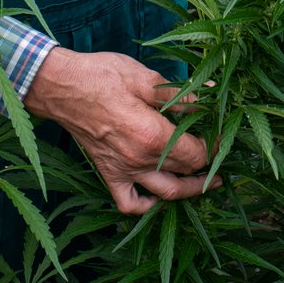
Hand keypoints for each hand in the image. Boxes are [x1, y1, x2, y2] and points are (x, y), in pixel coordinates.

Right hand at [23, 47, 217, 215]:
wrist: (61, 87)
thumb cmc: (102, 76)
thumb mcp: (146, 78)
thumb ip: (180, 95)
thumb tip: (211, 96)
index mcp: (153, 135)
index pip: (198, 153)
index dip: (216, 145)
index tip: (222, 132)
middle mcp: (140, 160)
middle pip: (186, 172)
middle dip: (208, 164)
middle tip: (220, 152)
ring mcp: (123, 171)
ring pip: (166, 194)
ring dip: (190, 191)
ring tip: (207, 182)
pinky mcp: (108, 173)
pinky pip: (130, 204)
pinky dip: (147, 206)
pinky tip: (158, 196)